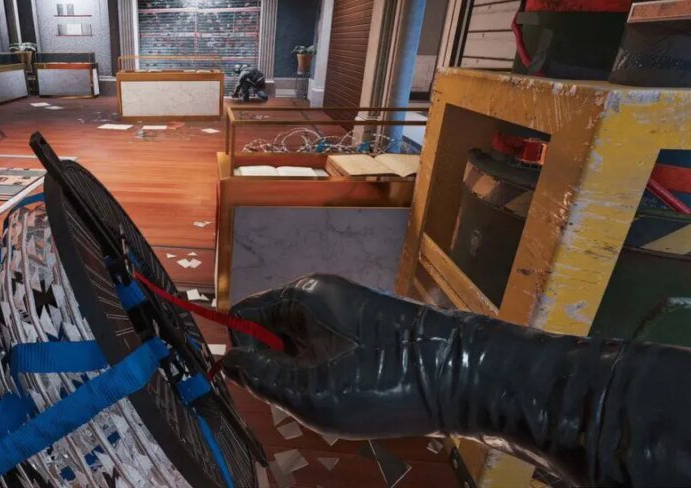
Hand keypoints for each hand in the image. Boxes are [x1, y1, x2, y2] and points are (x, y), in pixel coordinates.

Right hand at [223, 274, 454, 438]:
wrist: (467, 377)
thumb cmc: (389, 382)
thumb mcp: (313, 392)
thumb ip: (262, 378)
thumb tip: (229, 364)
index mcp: (303, 297)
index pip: (243, 315)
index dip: (237, 351)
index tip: (248, 387)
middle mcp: (322, 296)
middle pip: (270, 331)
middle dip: (273, 370)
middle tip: (298, 401)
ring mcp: (346, 312)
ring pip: (298, 347)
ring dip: (300, 378)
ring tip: (329, 401)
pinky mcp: (365, 331)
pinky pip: (325, 353)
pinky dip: (324, 378)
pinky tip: (348, 397)